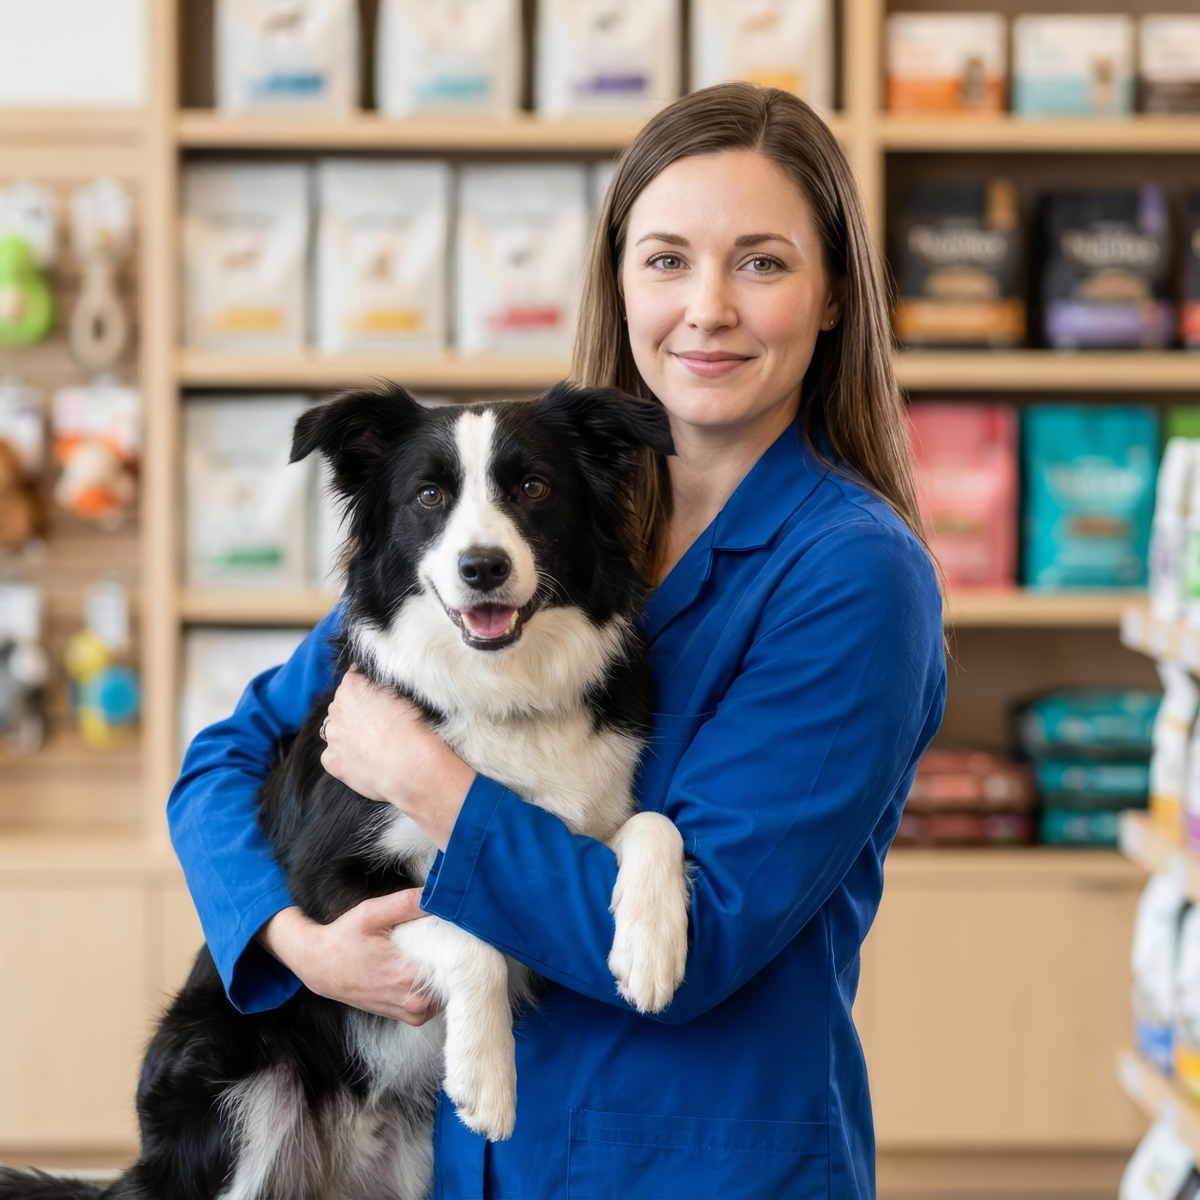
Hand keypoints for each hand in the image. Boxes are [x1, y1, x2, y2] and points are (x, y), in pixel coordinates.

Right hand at [258, 891, 442, 1024]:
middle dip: (457, 952)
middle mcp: (415, 999)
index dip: (461, 938)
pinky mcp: (413, 1017)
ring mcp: (415, 1011)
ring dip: (449, 970)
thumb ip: (406, 903)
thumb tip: (437, 894)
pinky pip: (440, 1001)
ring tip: (437, 950)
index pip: (455, 957)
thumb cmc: (345, 938)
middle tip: (450, 933)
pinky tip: (428, 967)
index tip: (459, 924)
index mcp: (407, 974)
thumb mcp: (371, 913)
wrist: (321, 967)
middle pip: (457, 974)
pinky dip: (440, 985)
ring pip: (452, 989)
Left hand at [320, 668, 474, 850]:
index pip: (353, 678)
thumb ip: (383, 684)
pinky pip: (335, 755)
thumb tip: (379, 681)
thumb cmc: (415, 729)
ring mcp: (332, 736)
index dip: (367, 689)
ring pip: (337, 730)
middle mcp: (336, 709)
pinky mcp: (331, 761)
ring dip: (349, 734)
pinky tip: (366, 761)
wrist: (413, 768)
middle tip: (379, 724)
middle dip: (356, 712)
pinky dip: (347, 757)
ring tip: (374, 745)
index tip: (379, 699)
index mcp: (353, 686)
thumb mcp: (405, 693)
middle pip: (342, 705)